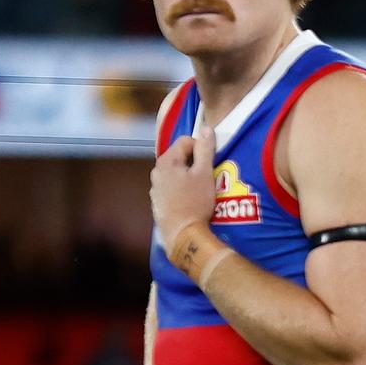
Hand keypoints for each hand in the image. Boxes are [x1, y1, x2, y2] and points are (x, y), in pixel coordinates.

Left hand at [151, 126, 215, 253]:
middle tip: (208, 176)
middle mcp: (156, 172)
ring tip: (201, 190)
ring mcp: (155, 188)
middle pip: (180, 157)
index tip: (210, 163)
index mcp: (166, 161)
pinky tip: (192, 201)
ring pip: (176, 173)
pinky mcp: (158, 202)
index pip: (186, 140)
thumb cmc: (196, 202)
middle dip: (195, 163)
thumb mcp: (205, 173)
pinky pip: (172, 188)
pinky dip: (182, 189)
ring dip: (189, 176)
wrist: (183, 235)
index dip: (201, 148)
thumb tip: (206, 129)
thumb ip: (205, 149)